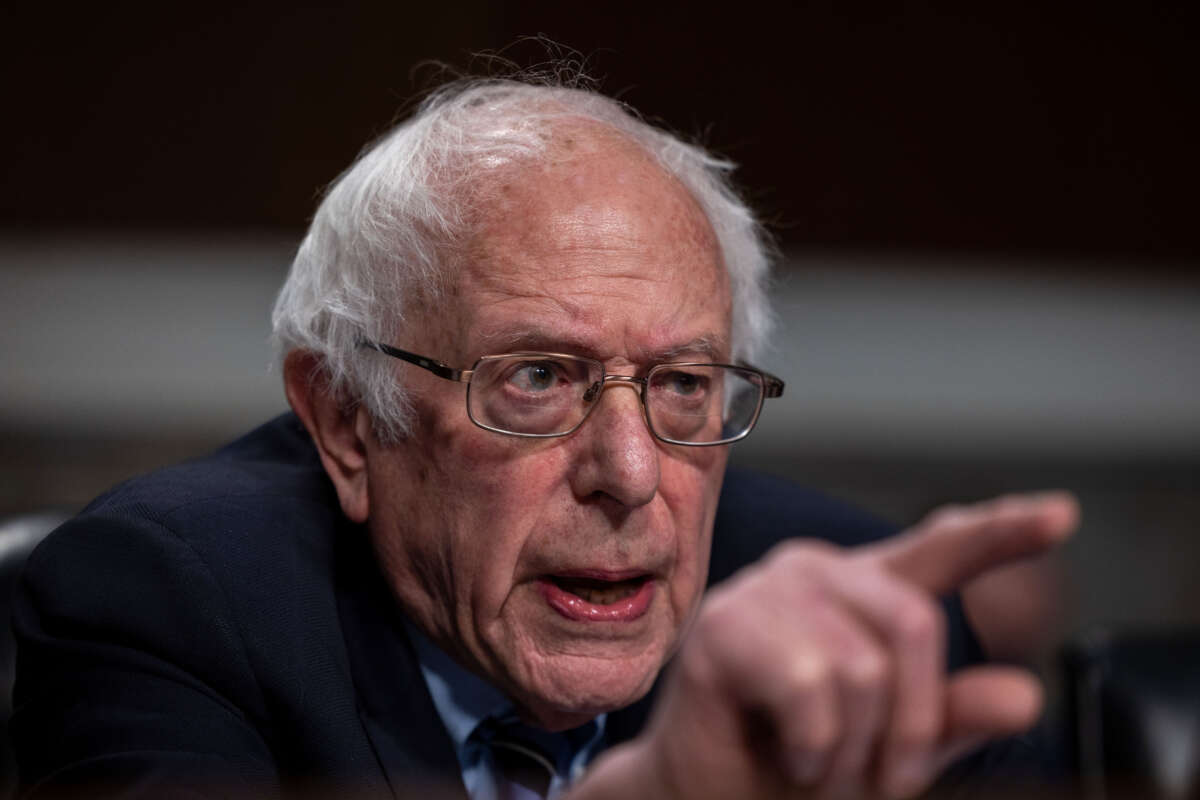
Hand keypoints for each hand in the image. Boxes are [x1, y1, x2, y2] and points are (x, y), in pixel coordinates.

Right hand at [573, 492, 1078, 799]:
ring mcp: (767, 589)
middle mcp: (817, 572)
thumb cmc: (800, 760)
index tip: (1060, 516)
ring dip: (852, 747)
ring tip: (819, 762)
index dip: (1002, 532)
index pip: (941, 549)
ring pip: (862, 667)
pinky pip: (807, 685)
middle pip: (915, 625)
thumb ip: (952, 717)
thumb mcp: (892, 747)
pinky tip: (788, 750)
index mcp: (864, 591)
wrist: (713, 794)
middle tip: (878, 778)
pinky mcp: (725, 624)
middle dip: (911, 725)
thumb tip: (1024, 697)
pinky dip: (812, 744)